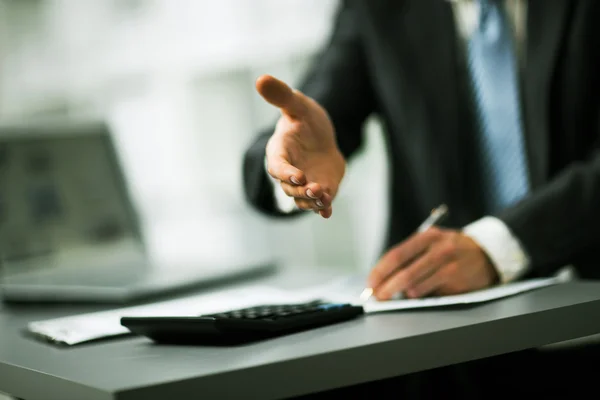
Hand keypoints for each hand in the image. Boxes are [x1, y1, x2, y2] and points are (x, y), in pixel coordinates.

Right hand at [256, 75, 344, 217]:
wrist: (321, 136)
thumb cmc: (304, 119)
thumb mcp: (297, 105)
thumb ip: (281, 96)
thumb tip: (261, 79)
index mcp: (279, 152)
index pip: (277, 166)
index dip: (286, 173)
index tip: (298, 176)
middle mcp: (288, 172)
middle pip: (290, 188)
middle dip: (302, 190)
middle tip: (315, 189)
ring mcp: (304, 184)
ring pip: (303, 199)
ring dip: (312, 201)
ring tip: (324, 199)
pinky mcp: (319, 190)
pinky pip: (318, 203)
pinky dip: (322, 208)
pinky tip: (327, 212)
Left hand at [367, 228, 498, 299]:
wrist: (487, 254)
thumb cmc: (452, 249)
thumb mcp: (432, 242)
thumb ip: (411, 255)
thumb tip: (384, 277)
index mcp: (428, 236)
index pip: (397, 255)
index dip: (380, 271)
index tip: (370, 283)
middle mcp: (439, 250)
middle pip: (405, 273)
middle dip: (387, 288)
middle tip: (378, 297)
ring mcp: (450, 267)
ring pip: (416, 287)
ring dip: (404, 294)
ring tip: (401, 294)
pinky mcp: (457, 283)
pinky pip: (431, 295)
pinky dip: (421, 296)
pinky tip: (420, 293)